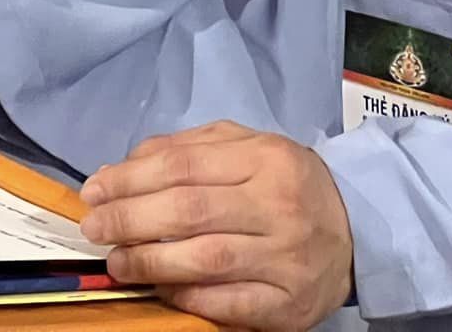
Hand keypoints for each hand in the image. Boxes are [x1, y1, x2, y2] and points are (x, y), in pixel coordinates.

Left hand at [79, 122, 353, 331]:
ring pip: (204, 260)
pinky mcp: (288, 304)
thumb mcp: (248, 148)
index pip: (183, 167)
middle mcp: (278, 206)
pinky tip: (159, 289)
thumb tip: (124, 167)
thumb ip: (190, 149)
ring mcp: (286, 258)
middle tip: (94, 227)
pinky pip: (226, 303)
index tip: (94, 191)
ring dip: (149, 262)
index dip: (130, 179)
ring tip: (116, 262)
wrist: (357, 232)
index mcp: (267, 158)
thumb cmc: (288, 185)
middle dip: (129, 219)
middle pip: (188, 211)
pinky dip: (185, 296)